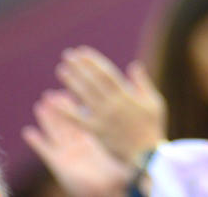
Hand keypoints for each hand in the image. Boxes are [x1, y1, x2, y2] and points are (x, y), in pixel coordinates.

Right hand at [22, 90, 133, 196]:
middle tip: (52, 93)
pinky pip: (46, 150)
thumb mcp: (120, 148)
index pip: (84, 119)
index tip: (73, 91)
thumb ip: (122, 134)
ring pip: (55, 132)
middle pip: (67, 123)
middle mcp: (79, 146)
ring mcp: (68, 153)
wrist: (109, 190)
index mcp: (94, 140)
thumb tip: (133, 119)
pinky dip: (37, 141)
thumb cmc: (118, 174)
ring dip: (47, 119)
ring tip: (40, 105)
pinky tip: (28, 132)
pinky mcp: (59, 164)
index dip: (78, 106)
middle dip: (60, 108)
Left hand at [56, 47, 166, 163]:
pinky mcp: (96, 131)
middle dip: (79, 67)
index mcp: (126, 95)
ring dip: (71, 82)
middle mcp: (112, 104)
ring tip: (61, 70)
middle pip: (92, 81)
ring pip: (84, 96)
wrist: (146, 155)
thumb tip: (133, 65)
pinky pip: (77, 119)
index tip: (83, 52)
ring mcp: (103, 118)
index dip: (93, 61)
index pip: (106, 73)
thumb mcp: (154, 102)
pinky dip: (65, 109)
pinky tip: (53, 101)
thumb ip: (142, 83)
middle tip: (67, 55)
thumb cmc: (152, 127)